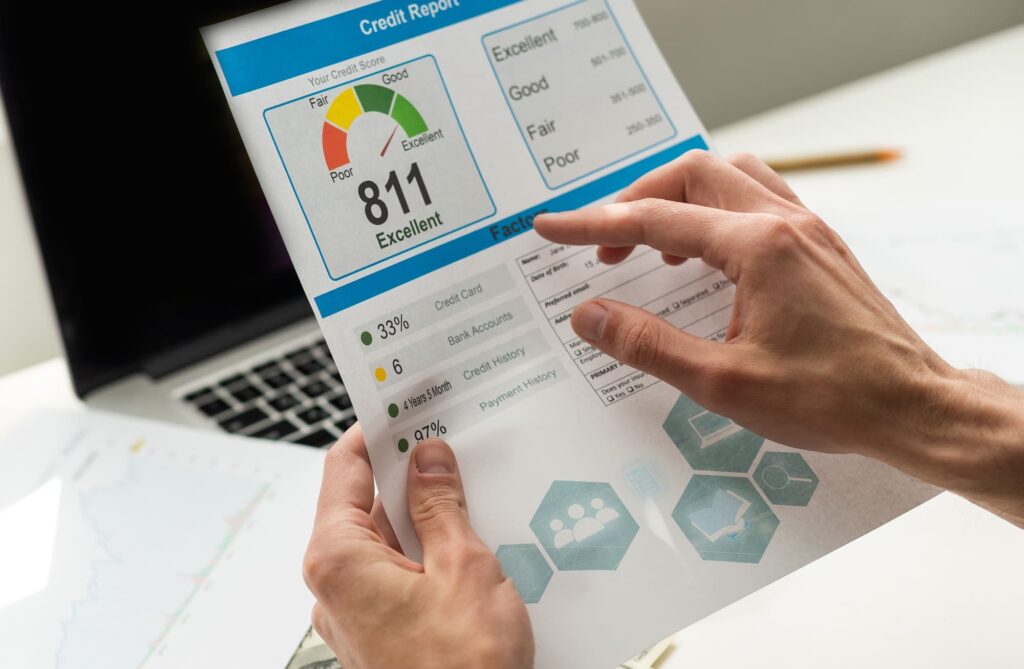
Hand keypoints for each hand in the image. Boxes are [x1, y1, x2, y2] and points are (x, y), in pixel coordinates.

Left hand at [303, 424, 533, 668]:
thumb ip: (441, 505)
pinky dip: (425, 551)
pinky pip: (396, 574)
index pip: (344, 469)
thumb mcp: (463, 567)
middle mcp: (335, 586)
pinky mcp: (381, 633)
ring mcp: (356, 613)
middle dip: (405, 472)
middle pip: (363, 504)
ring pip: (384, 541)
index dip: (375, 432)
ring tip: (466, 489)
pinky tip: (465, 541)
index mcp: (338, 559)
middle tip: (446, 442)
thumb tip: (429, 459)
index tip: (402, 406)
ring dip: (421, 514)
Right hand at [534, 151, 1023, 524]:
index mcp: (759, 247)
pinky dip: (717, 209)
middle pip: (694, 173)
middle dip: (637, 199)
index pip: (657, 219)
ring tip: (651, 241)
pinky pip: (760, 198)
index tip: (552, 228)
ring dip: (681, 195)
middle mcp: (786, 222)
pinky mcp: (821, 246)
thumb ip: (648, 343)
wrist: (912, 405)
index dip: (594, 225)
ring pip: (731, 176)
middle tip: (603, 245)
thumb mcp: (722, 381)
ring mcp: (809, 228)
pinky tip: (706, 253)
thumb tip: (590, 316)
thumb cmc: (830, 397)